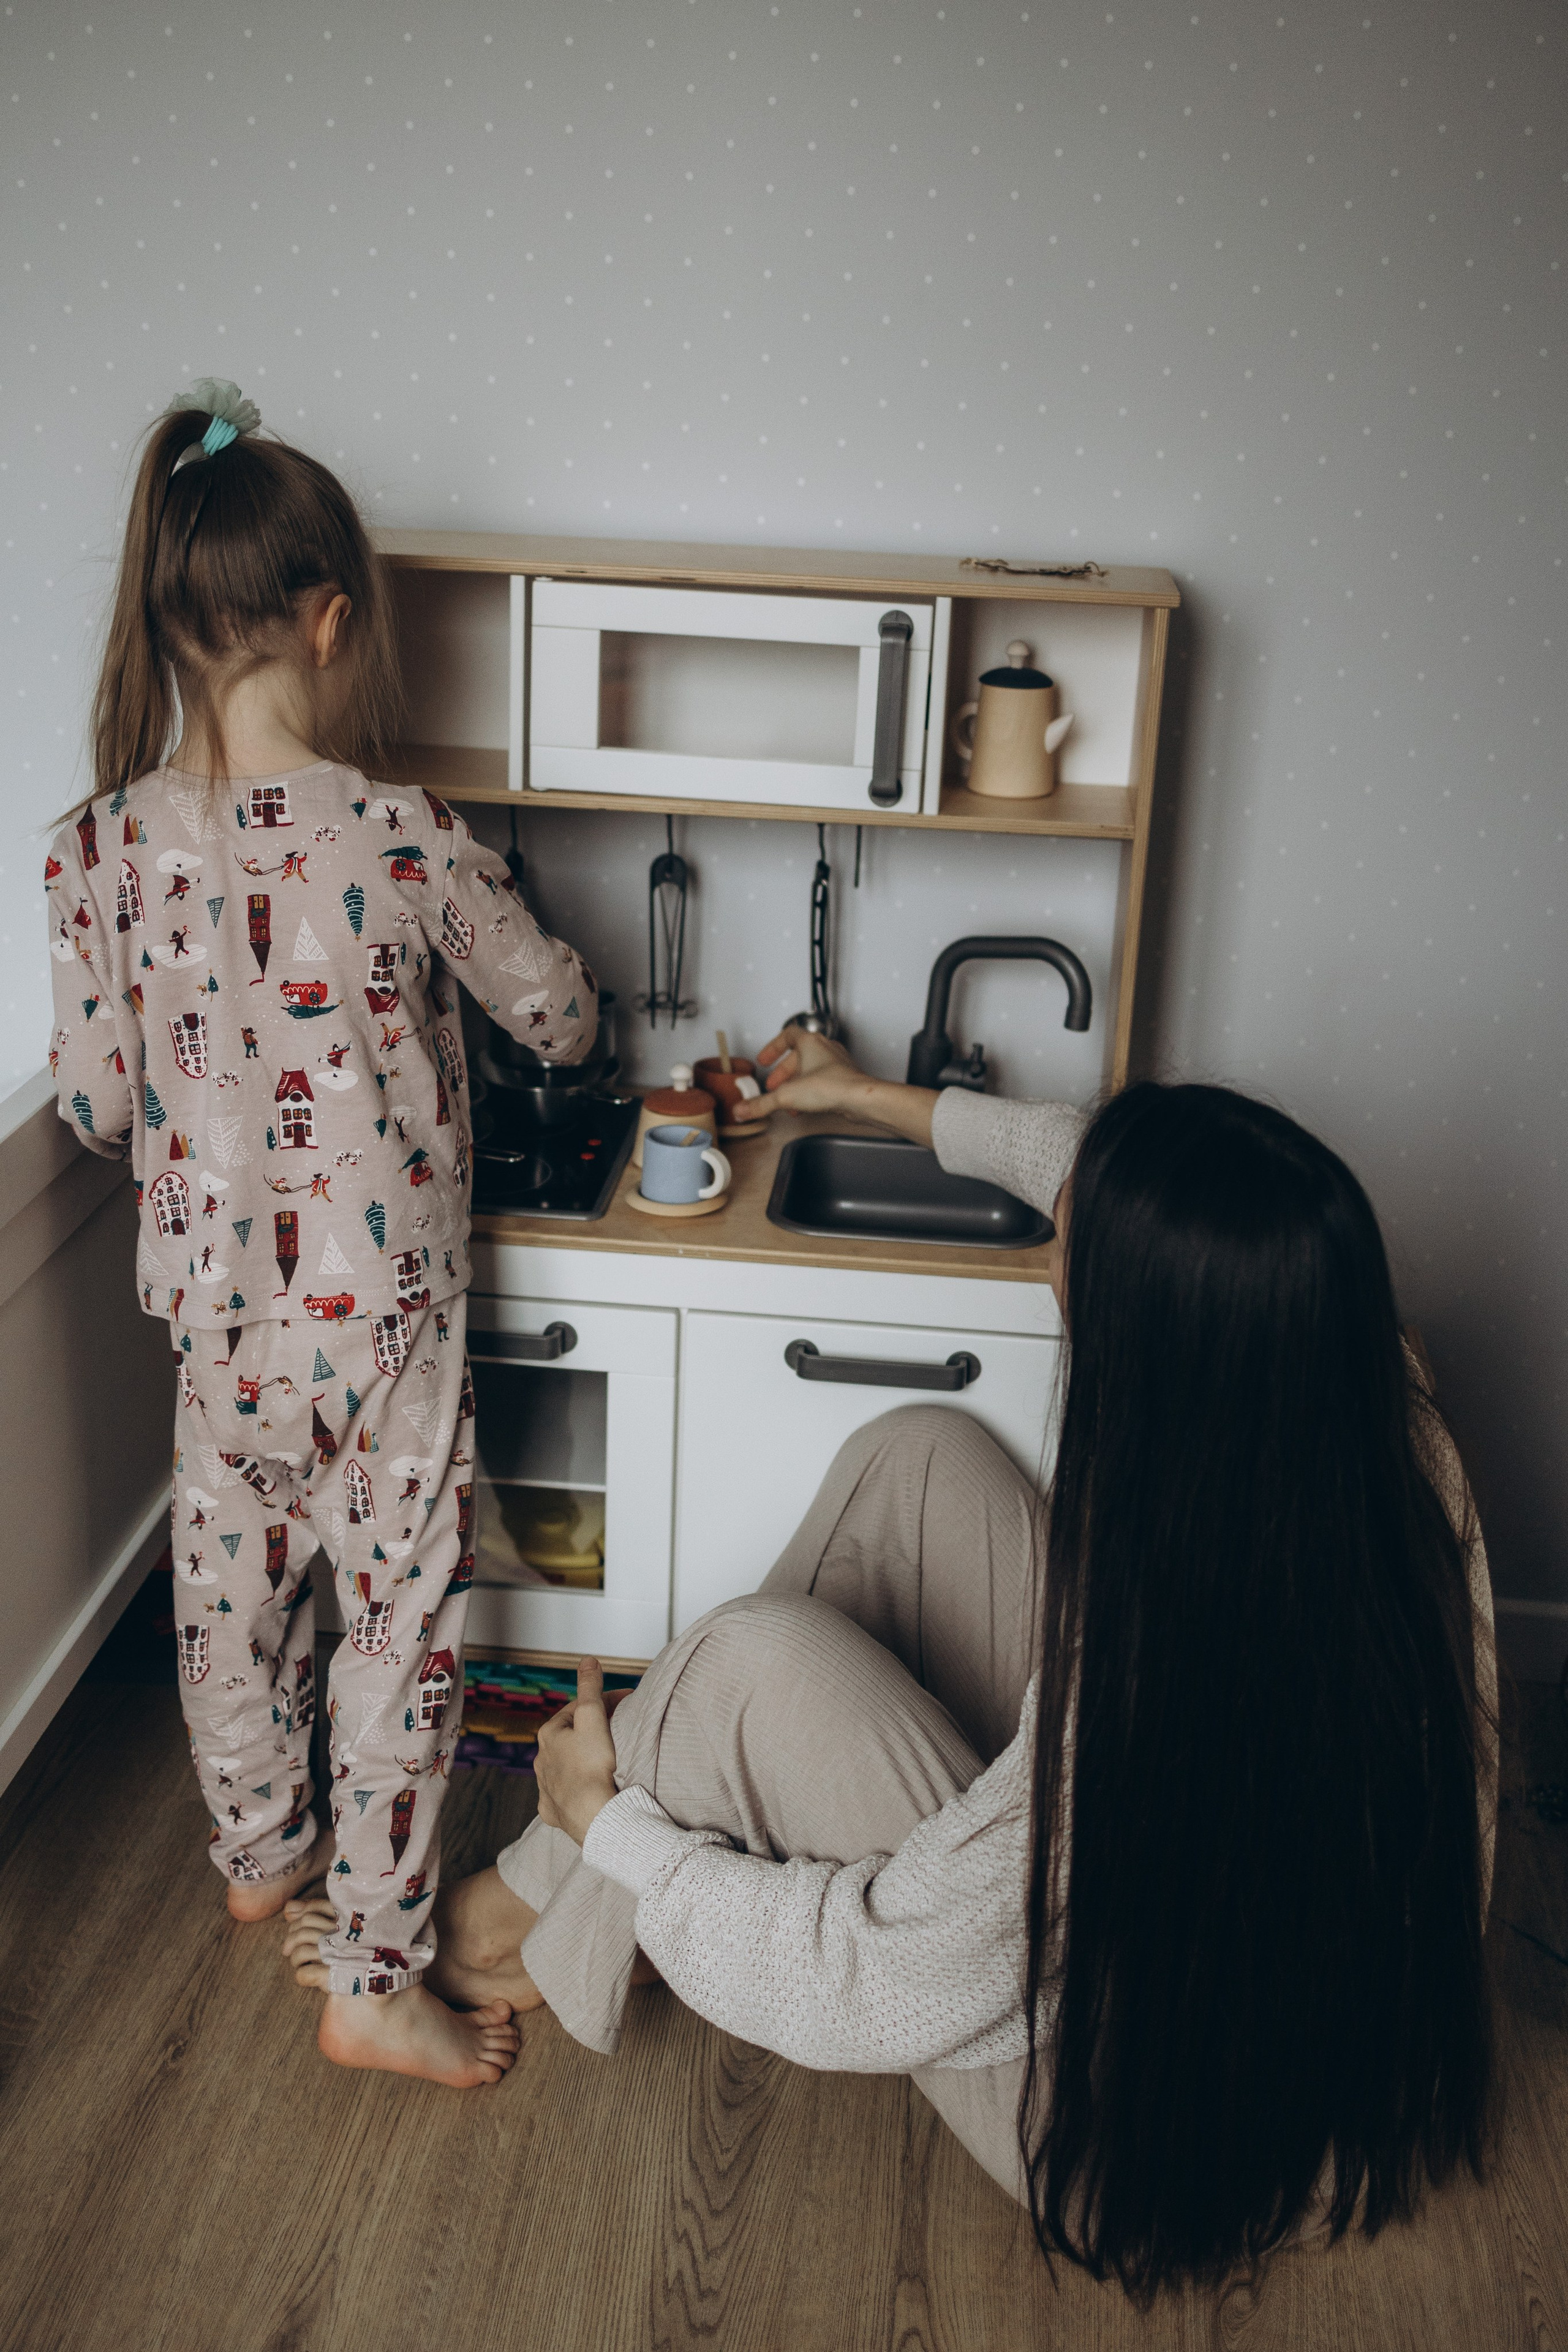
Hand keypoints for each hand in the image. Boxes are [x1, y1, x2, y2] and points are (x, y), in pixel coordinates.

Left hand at [534, 1658, 619, 1845]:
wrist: (593, 1816)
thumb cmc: (593, 1766)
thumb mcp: (593, 1717)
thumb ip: (590, 1687)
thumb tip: (587, 1660)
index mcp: (549, 1734)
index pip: (577, 1708)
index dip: (603, 1702)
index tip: (625, 1704)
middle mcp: (541, 1760)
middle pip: (569, 1737)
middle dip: (590, 1731)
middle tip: (617, 1731)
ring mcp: (546, 1787)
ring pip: (564, 1766)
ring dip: (580, 1760)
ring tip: (604, 1761)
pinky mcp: (554, 1810)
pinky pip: (563, 1795)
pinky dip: (574, 1789)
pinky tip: (587, 1790)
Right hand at [729, 1025, 867, 1121]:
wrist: (860, 1099)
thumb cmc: (831, 1086)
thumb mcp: (786, 1095)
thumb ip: (762, 1103)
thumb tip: (743, 1109)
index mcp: (811, 1042)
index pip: (787, 1035)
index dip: (773, 1047)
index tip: (764, 1059)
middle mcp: (825, 1049)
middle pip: (798, 1056)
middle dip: (782, 1073)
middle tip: (773, 1086)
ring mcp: (837, 1063)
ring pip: (811, 1070)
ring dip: (796, 1084)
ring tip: (786, 1100)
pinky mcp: (844, 1079)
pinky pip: (822, 1081)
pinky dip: (809, 1091)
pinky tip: (804, 1107)